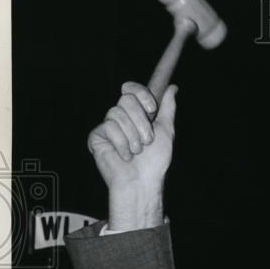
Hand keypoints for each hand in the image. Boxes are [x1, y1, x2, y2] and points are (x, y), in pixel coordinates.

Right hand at [86, 82, 176, 229]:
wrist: (142, 181)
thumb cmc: (154, 161)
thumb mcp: (165, 131)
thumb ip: (167, 108)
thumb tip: (172, 87)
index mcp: (136, 113)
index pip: (131, 89)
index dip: (141, 94)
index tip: (152, 109)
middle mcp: (121, 117)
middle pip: (126, 100)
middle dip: (141, 122)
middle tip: (147, 140)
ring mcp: (108, 126)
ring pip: (117, 113)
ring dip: (133, 136)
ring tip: (137, 152)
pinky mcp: (97, 137)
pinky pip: (107, 127)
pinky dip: (121, 144)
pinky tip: (125, 157)